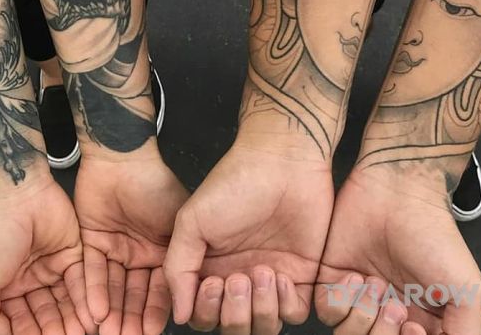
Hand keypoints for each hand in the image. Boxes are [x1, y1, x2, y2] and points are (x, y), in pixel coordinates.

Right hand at [0, 176, 92, 334]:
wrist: (17, 196)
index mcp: (5, 290)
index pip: (20, 325)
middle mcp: (30, 281)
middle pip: (45, 317)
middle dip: (54, 332)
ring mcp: (52, 268)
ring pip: (65, 303)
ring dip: (72, 322)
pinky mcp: (73, 253)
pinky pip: (81, 282)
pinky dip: (85, 300)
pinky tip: (89, 316)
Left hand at [74, 150, 188, 334]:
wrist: (124, 159)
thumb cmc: (156, 185)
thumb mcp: (177, 225)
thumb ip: (180, 259)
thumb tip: (188, 296)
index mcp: (163, 251)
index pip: (160, 289)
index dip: (156, 312)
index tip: (151, 333)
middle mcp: (139, 254)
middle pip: (134, 294)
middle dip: (131, 318)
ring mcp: (115, 250)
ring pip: (113, 288)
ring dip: (111, 312)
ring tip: (109, 334)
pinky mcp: (91, 243)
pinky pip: (92, 272)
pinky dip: (93, 292)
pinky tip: (95, 311)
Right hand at [163, 141, 333, 331]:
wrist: (282, 162)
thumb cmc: (234, 183)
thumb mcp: (192, 220)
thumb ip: (178, 267)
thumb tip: (179, 313)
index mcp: (211, 267)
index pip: (203, 315)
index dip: (206, 311)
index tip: (212, 283)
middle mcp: (240, 277)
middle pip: (233, 328)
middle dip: (233, 315)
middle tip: (237, 279)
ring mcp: (270, 278)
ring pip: (264, 327)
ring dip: (260, 310)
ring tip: (262, 272)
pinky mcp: (302, 275)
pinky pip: (294, 313)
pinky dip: (286, 305)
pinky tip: (281, 274)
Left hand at [315, 166, 480, 334]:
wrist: (397, 191)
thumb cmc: (433, 233)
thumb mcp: (466, 290)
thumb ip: (465, 333)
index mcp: (421, 319)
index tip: (415, 328)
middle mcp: (389, 311)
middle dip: (384, 334)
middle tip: (395, 307)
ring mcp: (360, 297)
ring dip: (362, 317)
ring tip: (377, 285)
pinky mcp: (333, 278)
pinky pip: (327, 310)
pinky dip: (340, 300)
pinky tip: (356, 277)